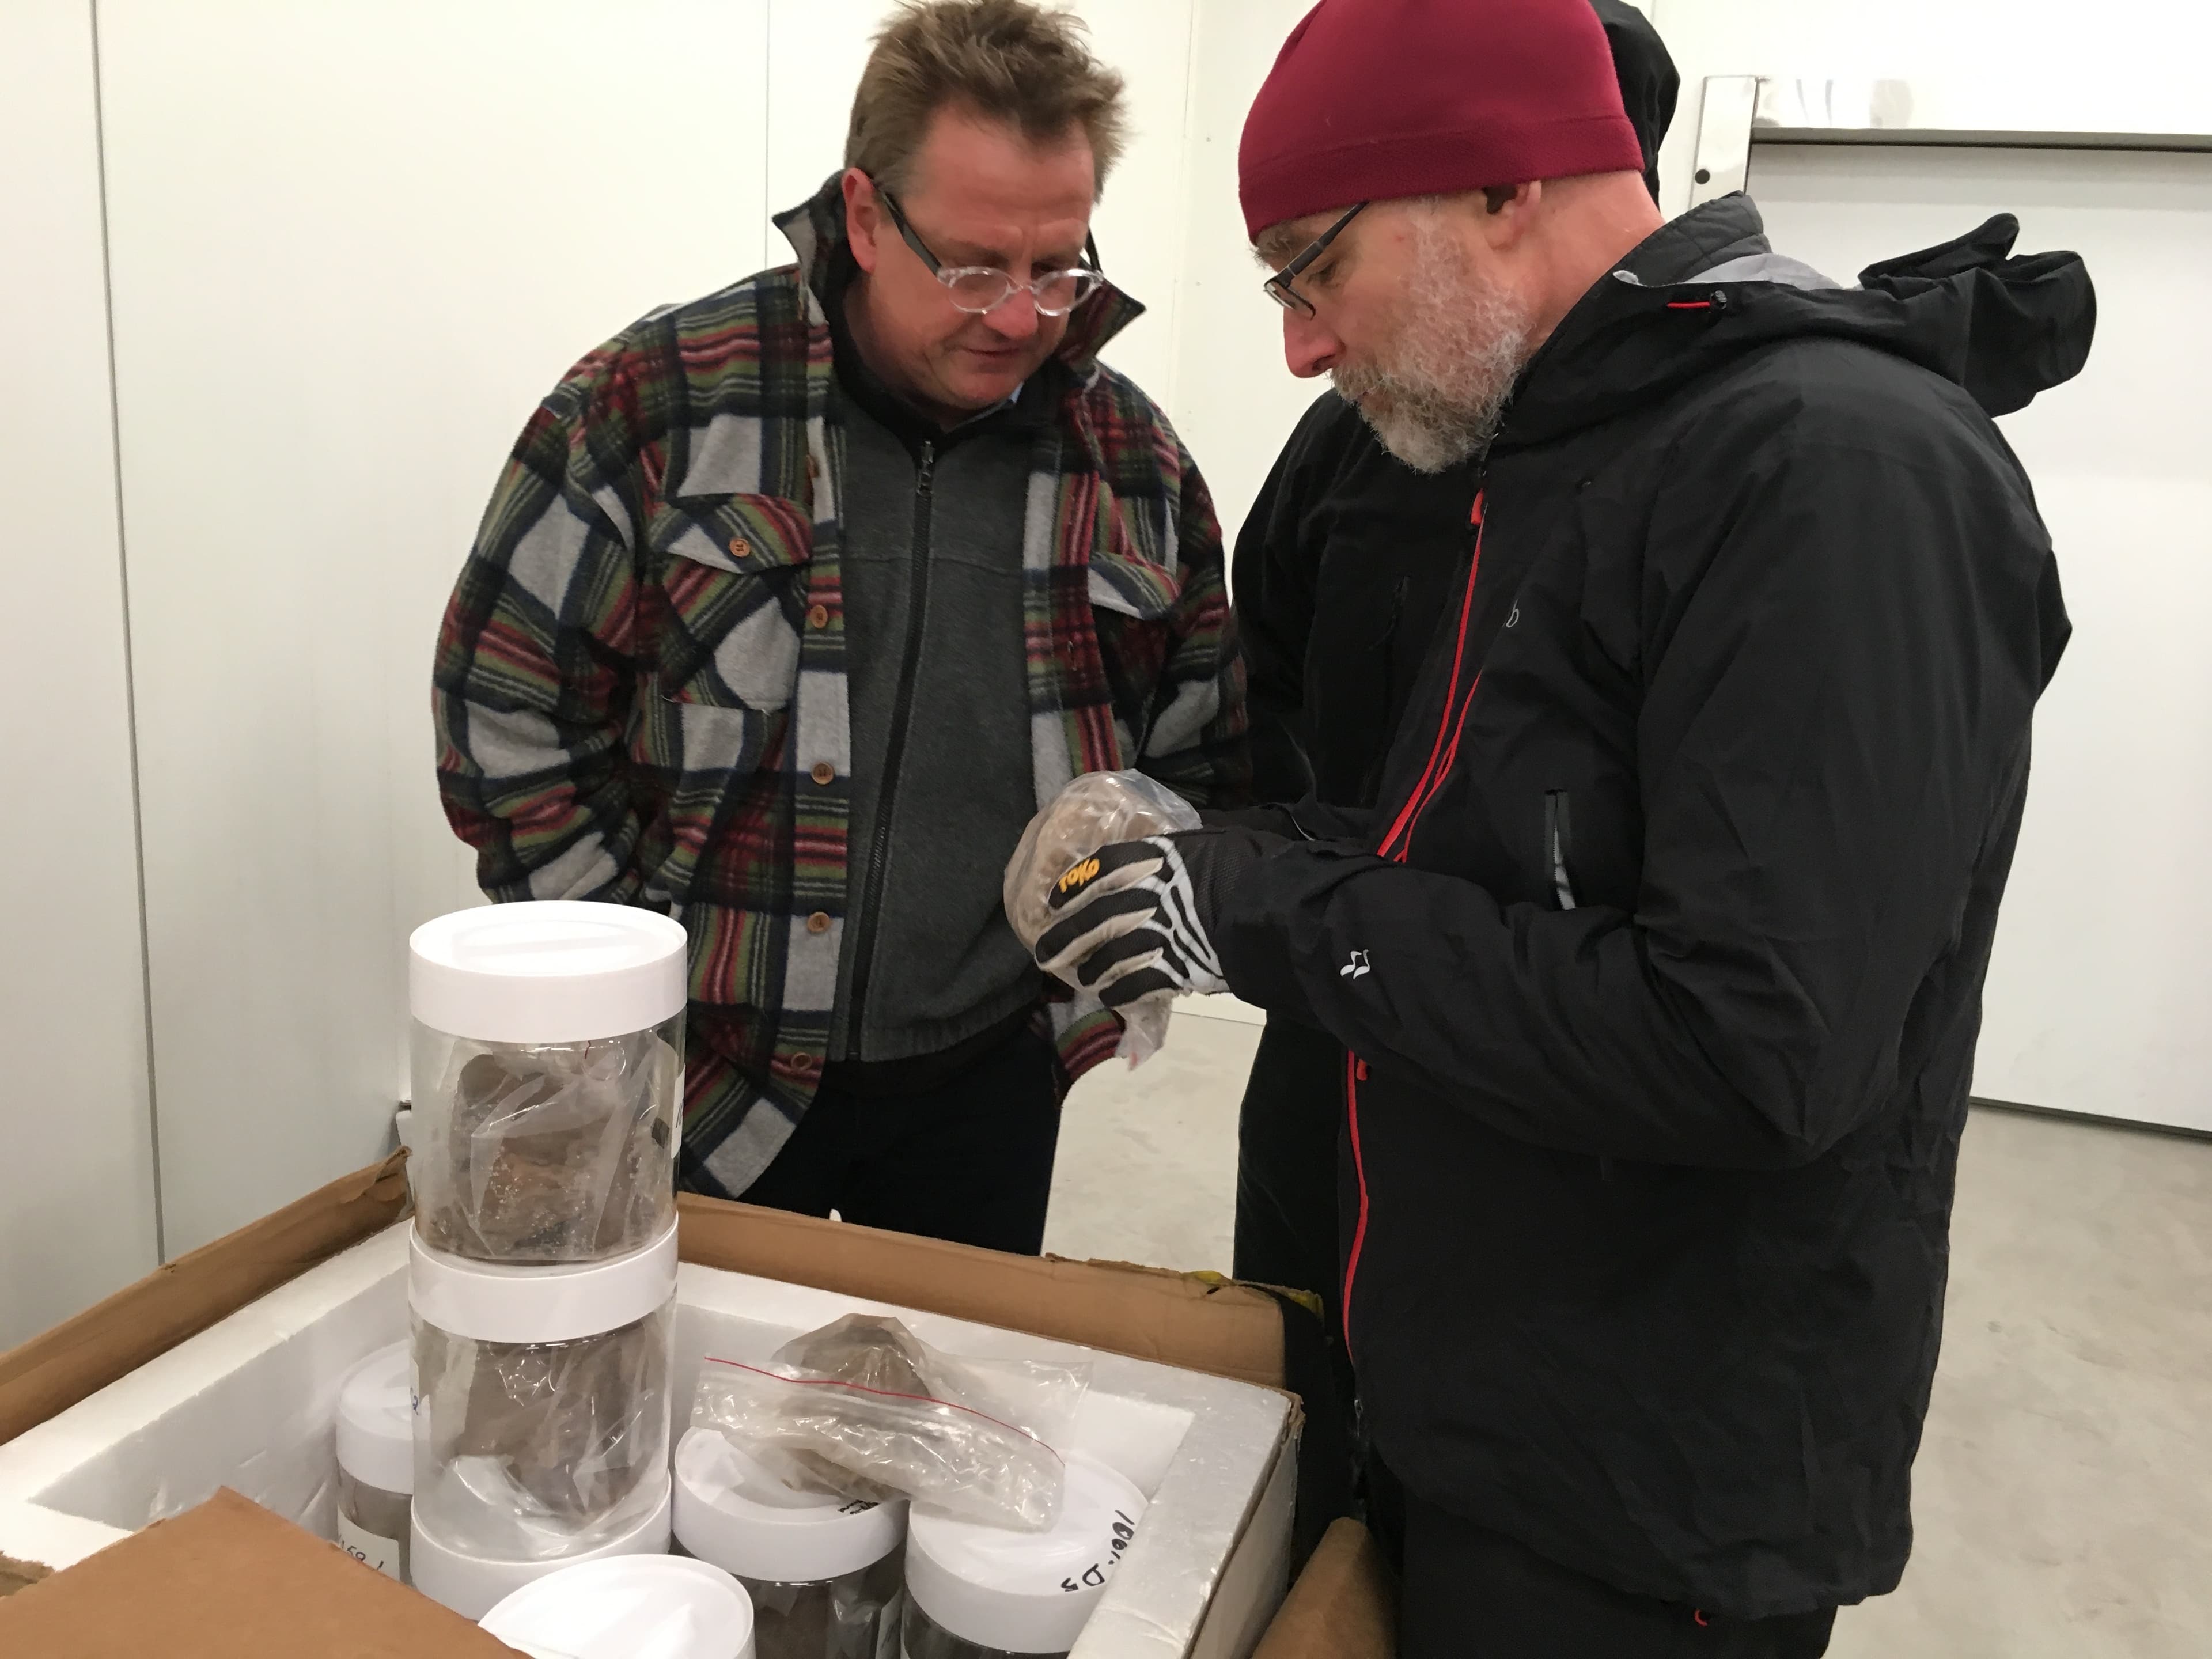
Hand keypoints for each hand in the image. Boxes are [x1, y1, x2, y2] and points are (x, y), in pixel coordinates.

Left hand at [1032, 828, 1275, 1008]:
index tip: (1056, 898)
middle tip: (1045, 952)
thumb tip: (1179, 854)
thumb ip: (1185, 851)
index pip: (1100, 867)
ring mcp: (1155, 934)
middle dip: (1064, 937)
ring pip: (1107, 957)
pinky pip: (1133, 985)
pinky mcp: (1171, 969)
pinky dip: (1118, 993)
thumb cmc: (1249, 867)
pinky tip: (1111, 997)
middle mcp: (1145, 895)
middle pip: (1092, 918)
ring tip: (1083, 978)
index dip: (1074, 884)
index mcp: (1155, 857)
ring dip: (1090, 970)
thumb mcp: (1213, 843)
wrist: (1270, 909)